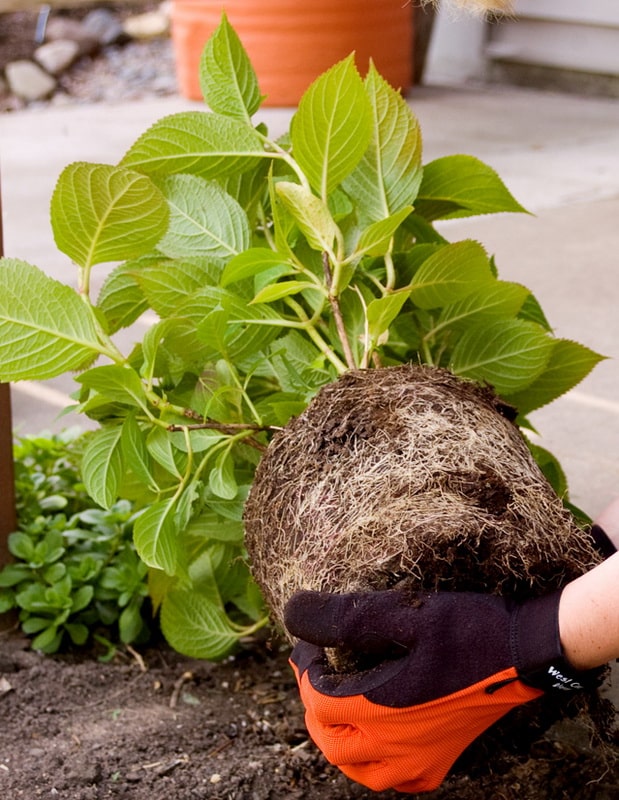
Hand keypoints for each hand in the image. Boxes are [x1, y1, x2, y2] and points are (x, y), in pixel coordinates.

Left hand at [285, 587, 593, 793]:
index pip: (318, 700)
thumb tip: (293, 613)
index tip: (308, 640)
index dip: (305, 668)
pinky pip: (396, 779)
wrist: (526, 650)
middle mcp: (396, 748)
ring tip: (333, 703)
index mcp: (381, 711)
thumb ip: (343, 617)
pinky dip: (373, 762)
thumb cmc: (466, 628)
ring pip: (358, 768)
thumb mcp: (402, 612)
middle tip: (313, 667)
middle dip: (313, 703)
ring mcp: (421, 761)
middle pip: (330, 740)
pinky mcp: (442, 761)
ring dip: (336, 737)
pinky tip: (376, 738)